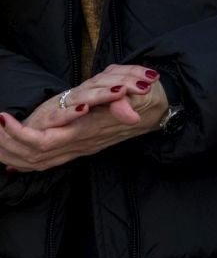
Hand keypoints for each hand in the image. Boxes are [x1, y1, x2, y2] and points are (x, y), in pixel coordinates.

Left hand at [0, 66, 169, 171]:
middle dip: (8, 145)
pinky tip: (13, 160)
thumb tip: (125, 101)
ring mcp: (81, 148)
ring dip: (13, 154)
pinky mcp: (81, 148)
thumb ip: (128, 99)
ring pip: (38, 161)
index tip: (3, 119)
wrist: (161, 112)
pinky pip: (49, 162)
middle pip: (35, 155)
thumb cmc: (146, 99)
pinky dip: (27, 163)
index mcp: (88, 130)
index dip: (22, 134)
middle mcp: (82, 143)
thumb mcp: (139, 95)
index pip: (47, 140)